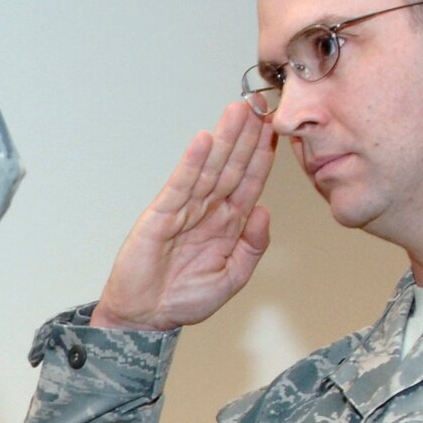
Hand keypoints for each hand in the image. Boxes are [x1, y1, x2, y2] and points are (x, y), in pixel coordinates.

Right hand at [91, 101, 277, 330]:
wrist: (146, 317)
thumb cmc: (183, 299)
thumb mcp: (231, 277)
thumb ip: (252, 247)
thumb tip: (265, 212)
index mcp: (227, 224)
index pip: (249, 182)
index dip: (263, 156)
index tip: (277, 130)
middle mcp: (208, 210)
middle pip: (232, 166)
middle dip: (247, 136)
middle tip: (261, 104)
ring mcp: (184, 210)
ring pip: (210, 168)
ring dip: (224, 139)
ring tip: (238, 111)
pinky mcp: (161, 215)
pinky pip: (181, 185)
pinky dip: (192, 163)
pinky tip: (204, 141)